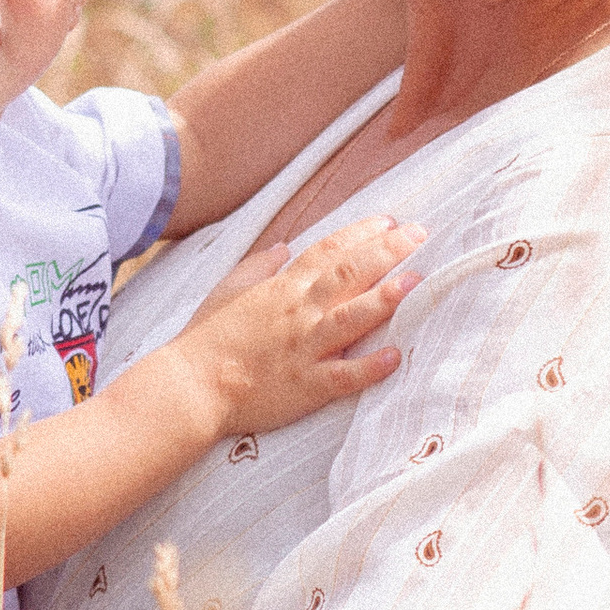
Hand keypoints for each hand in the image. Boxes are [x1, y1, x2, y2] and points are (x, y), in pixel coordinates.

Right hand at [174, 213, 421, 438]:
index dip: (361, 234)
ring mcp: (305, 350)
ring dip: (385, 299)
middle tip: (420, 235)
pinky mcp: (306, 386)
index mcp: (282, 289)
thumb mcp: (227, 291)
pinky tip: (396, 356)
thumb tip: (283, 248)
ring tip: (417, 282)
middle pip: (349, 274)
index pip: (329, 251)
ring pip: (352, 318)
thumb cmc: (206, 339)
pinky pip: (344, 376)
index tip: (389, 222)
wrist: (189, 386)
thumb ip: (258, 267)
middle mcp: (299, 314)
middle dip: (387, 252)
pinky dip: (370, 367)